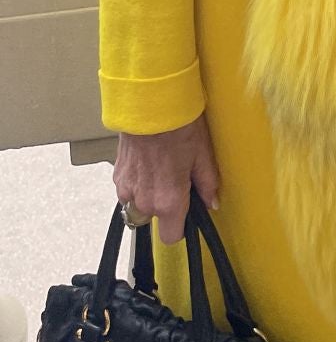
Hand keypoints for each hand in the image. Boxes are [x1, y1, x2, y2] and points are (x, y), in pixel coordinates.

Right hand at [113, 115, 220, 245]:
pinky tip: (149, 161)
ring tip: (162, 167)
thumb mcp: (203, 154)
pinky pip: (129, 190)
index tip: (188, 212)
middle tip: (177, 179)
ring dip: (150, 194)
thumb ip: (208, 184)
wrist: (149, 105)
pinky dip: (139, 181)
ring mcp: (126, 190)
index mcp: (168, 200)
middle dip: (166, 205)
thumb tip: (212, 202)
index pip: (172, 237)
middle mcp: (144, 201)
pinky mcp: (117, 177)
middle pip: (155, 219)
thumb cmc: (179, 126)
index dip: (182, 226)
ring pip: (140, 204)